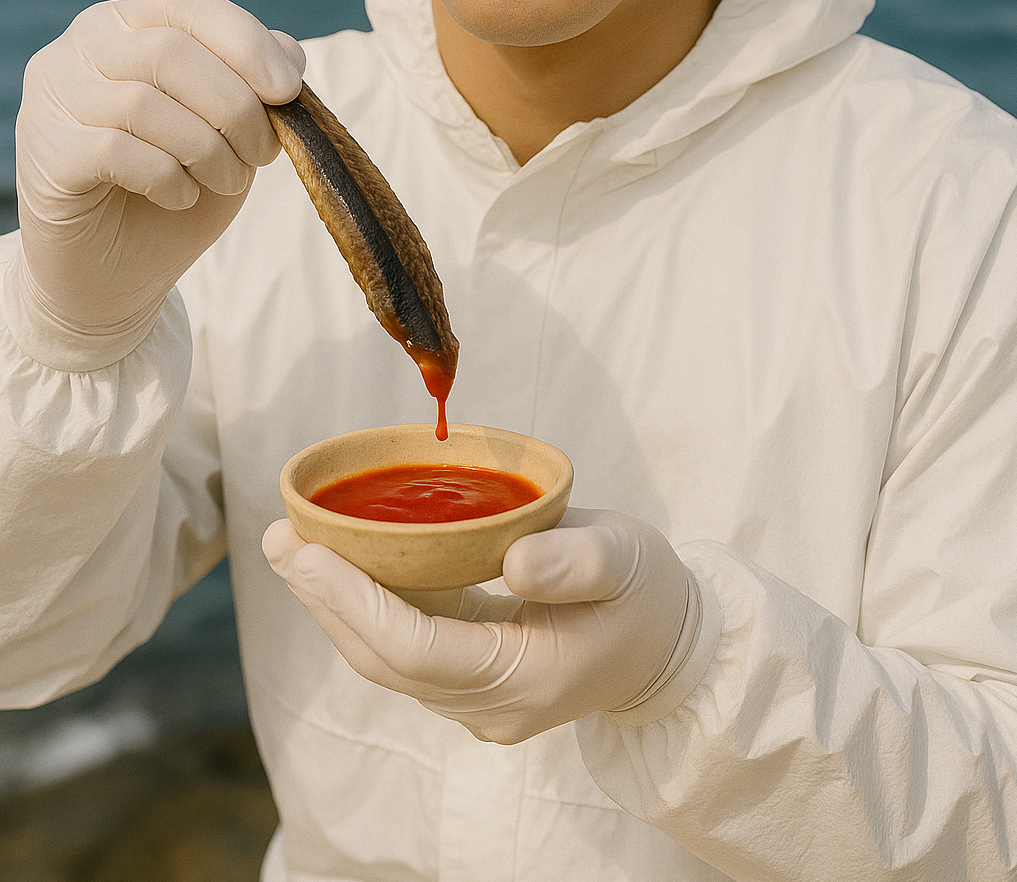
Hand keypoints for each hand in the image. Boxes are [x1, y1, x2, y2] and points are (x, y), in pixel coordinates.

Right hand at [11, 0, 304, 368]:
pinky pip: (118, 152)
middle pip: (170, 51)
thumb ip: (257, 91)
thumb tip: (293, 54)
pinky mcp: (47, 152)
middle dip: (236, 109)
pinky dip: (168, 179)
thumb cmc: (181, 192)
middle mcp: (85, 47)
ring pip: (145, 103)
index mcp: (131, 26)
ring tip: (226, 182)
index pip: (185, 3)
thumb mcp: (234, 139)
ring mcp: (57, 97)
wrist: (121, 271)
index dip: (246, 42)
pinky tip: (181, 197)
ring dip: (208, 151)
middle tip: (262, 156)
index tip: (289, 92)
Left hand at [263, 507, 698, 743]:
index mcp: (528, 677)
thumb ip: (576, 562)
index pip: (417, 649)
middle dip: (326, 601)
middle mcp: (493, 705)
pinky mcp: (473, 685)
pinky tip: (340, 572)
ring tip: (292, 548)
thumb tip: (512, 561)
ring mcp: (481, 703)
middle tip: (279, 537)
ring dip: (335, 607)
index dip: (354, 602)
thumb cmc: (645, 591)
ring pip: (387, 662)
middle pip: (385, 661)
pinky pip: (404, 653)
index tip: (306, 551)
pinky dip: (366, 613)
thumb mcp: (626, 558)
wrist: (665, 643)